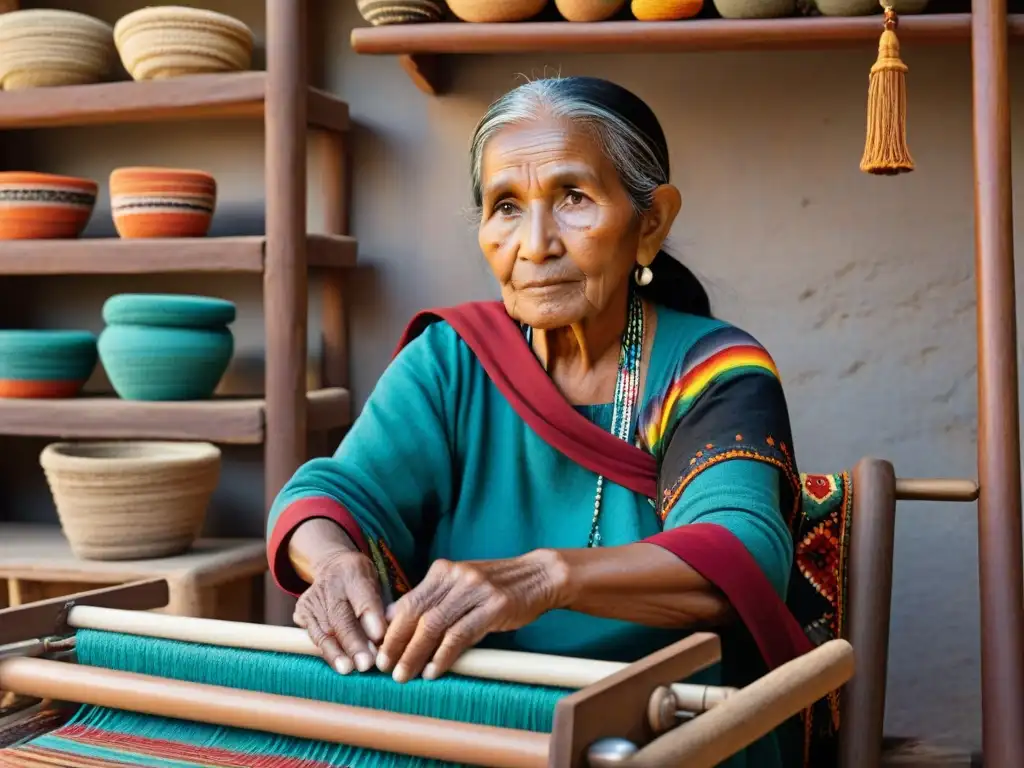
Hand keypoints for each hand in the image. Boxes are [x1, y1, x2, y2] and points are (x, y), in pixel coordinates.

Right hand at [293, 549, 387, 674]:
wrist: (332, 568)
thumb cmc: (362, 582)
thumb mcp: (377, 585)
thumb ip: (380, 609)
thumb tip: (384, 639)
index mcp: (354, 572)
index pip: (364, 595)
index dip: (371, 617)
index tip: (379, 636)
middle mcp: (330, 584)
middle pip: (342, 617)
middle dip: (354, 643)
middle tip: (366, 663)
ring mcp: (312, 599)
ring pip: (325, 630)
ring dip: (338, 653)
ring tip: (349, 669)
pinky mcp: (301, 613)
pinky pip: (315, 636)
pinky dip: (328, 652)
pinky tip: (339, 664)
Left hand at [376, 550, 566, 682]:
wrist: (540, 575)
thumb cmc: (497, 586)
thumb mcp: (462, 586)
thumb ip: (433, 600)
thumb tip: (394, 623)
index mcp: (443, 570)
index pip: (407, 601)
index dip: (389, 629)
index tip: (377, 651)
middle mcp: (455, 576)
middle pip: (415, 613)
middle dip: (395, 643)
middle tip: (383, 667)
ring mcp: (475, 590)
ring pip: (434, 625)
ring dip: (415, 653)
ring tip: (403, 675)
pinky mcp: (494, 606)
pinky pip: (461, 634)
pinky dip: (444, 655)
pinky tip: (434, 670)